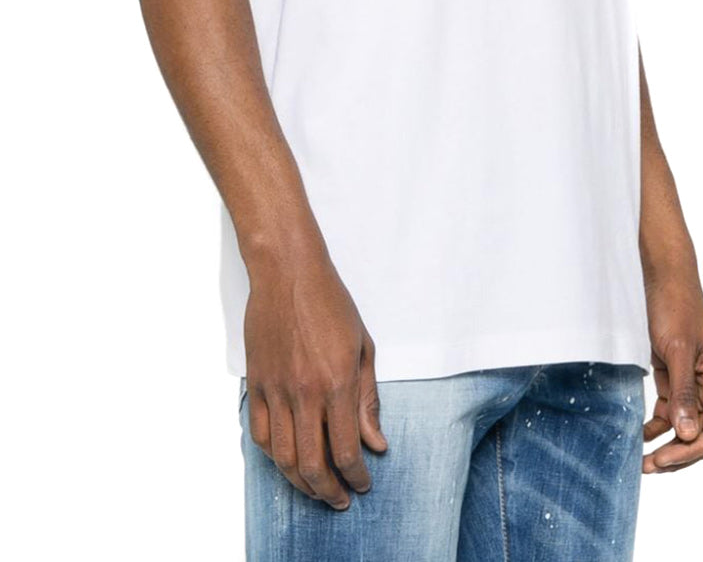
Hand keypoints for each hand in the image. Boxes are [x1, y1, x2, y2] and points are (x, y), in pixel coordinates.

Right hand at [243, 244, 387, 507]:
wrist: (288, 272)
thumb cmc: (330, 303)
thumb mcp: (363, 347)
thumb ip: (368, 399)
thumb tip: (376, 443)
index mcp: (338, 382)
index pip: (348, 449)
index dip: (357, 476)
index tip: (363, 484)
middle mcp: (306, 392)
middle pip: (313, 464)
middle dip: (329, 491)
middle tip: (341, 499)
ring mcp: (277, 389)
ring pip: (283, 457)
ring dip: (301, 482)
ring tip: (316, 488)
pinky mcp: (257, 383)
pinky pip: (261, 434)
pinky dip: (274, 456)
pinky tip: (288, 460)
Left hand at [642, 273, 702, 472]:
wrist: (663, 275)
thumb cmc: (676, 306)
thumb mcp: (678, 349)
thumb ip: (683, 392)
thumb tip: (687, 434)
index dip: (691, 451)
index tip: (663, 458)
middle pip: (700, 434)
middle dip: (677, 453)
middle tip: (648, 466)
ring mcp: (692, 381)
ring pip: (683, 424)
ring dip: (665, 442)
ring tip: (642, 458)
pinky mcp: (673, 374)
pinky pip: (668, 408)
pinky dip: (656, 423)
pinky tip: (639, 432)